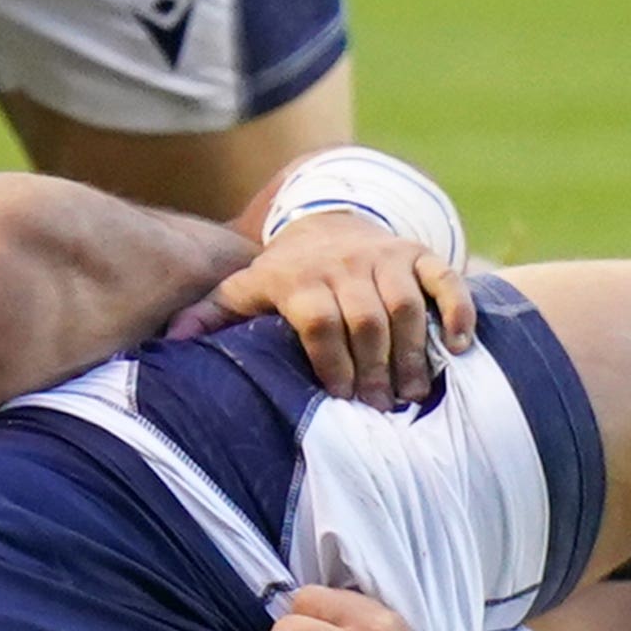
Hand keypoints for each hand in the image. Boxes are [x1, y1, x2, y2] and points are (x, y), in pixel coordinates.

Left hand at [203, 210, 470, 408]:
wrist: (326, 223)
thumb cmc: (283, 276)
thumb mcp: (244, 290)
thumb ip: (211, 315)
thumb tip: (170, 342)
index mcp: (297, 277)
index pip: (319, 322)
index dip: (332, 364)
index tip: (339, 399)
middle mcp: (343, 262)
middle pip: (366, 320)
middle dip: (375, 369)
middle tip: (381, 407)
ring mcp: (384, 255)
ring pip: (406, 306)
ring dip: (413, 353)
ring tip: (412, 392)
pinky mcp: (417, 252)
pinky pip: (444, 278)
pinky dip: (457, 311)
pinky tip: (460, 348)